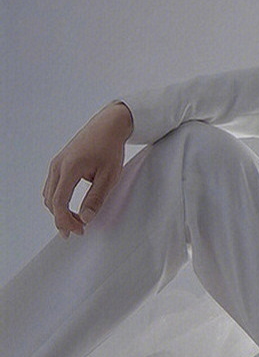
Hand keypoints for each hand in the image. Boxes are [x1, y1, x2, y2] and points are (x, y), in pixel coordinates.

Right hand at [42, 101, 133, 237]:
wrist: (109, 125)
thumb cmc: (110, 148)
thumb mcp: (109, 175)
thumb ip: (96, 198)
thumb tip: (85, 218)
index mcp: (70, 168)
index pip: (59, 202)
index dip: (66, 221)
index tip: (79, 231)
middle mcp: (58, 166)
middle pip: (51, 201)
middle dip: (62, 219)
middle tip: (78, 230)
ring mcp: (56, 163)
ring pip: (49, 195)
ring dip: (59, 210)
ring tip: (77, 220)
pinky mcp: (59, 163)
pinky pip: (53, 186)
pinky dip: (59, 200)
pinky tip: (72, 207)